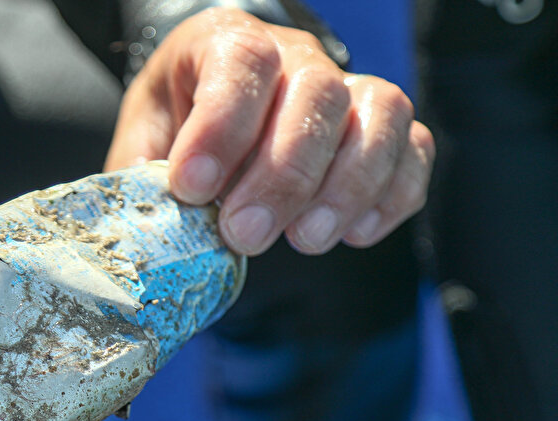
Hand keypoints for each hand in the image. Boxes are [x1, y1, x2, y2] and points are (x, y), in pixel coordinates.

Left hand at [106, 7, 433, 255]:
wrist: (214, 124)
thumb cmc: (177, 134)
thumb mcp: (142, 145)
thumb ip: (145, 179)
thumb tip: (152, 230)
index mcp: (225, 42)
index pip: (243, 60)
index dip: (221, 126)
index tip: (193, 188)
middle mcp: (295, 55)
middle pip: (318, 92)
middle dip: (283, 174)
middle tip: (245, 236)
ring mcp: (347, 88)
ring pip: (379, 115)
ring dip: (346, 187)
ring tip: (303, 241)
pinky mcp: (381, 130)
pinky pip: (415, 148)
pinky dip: (393, 195)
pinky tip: (354, 235)